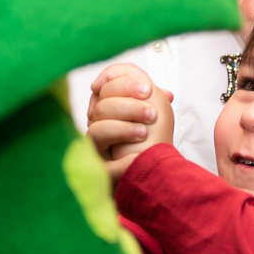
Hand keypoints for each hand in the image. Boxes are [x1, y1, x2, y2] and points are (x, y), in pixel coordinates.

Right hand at [85, 63, 175, 177]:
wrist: (158, 175)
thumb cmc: (155, 142)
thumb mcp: (155, 109)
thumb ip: (146, 90)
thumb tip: (135, 78)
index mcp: (111, 108)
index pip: (106, 86)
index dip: (124, 83)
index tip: (148, 90)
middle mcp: (100, 125)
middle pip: (102, 105)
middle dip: (129, 105)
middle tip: (152, 114)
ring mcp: (96, 148)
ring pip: (98, 129)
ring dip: (125, 129)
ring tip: (144, 134)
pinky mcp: (97, 171)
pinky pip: (102, 162)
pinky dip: (122, 160)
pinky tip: (137, 156)